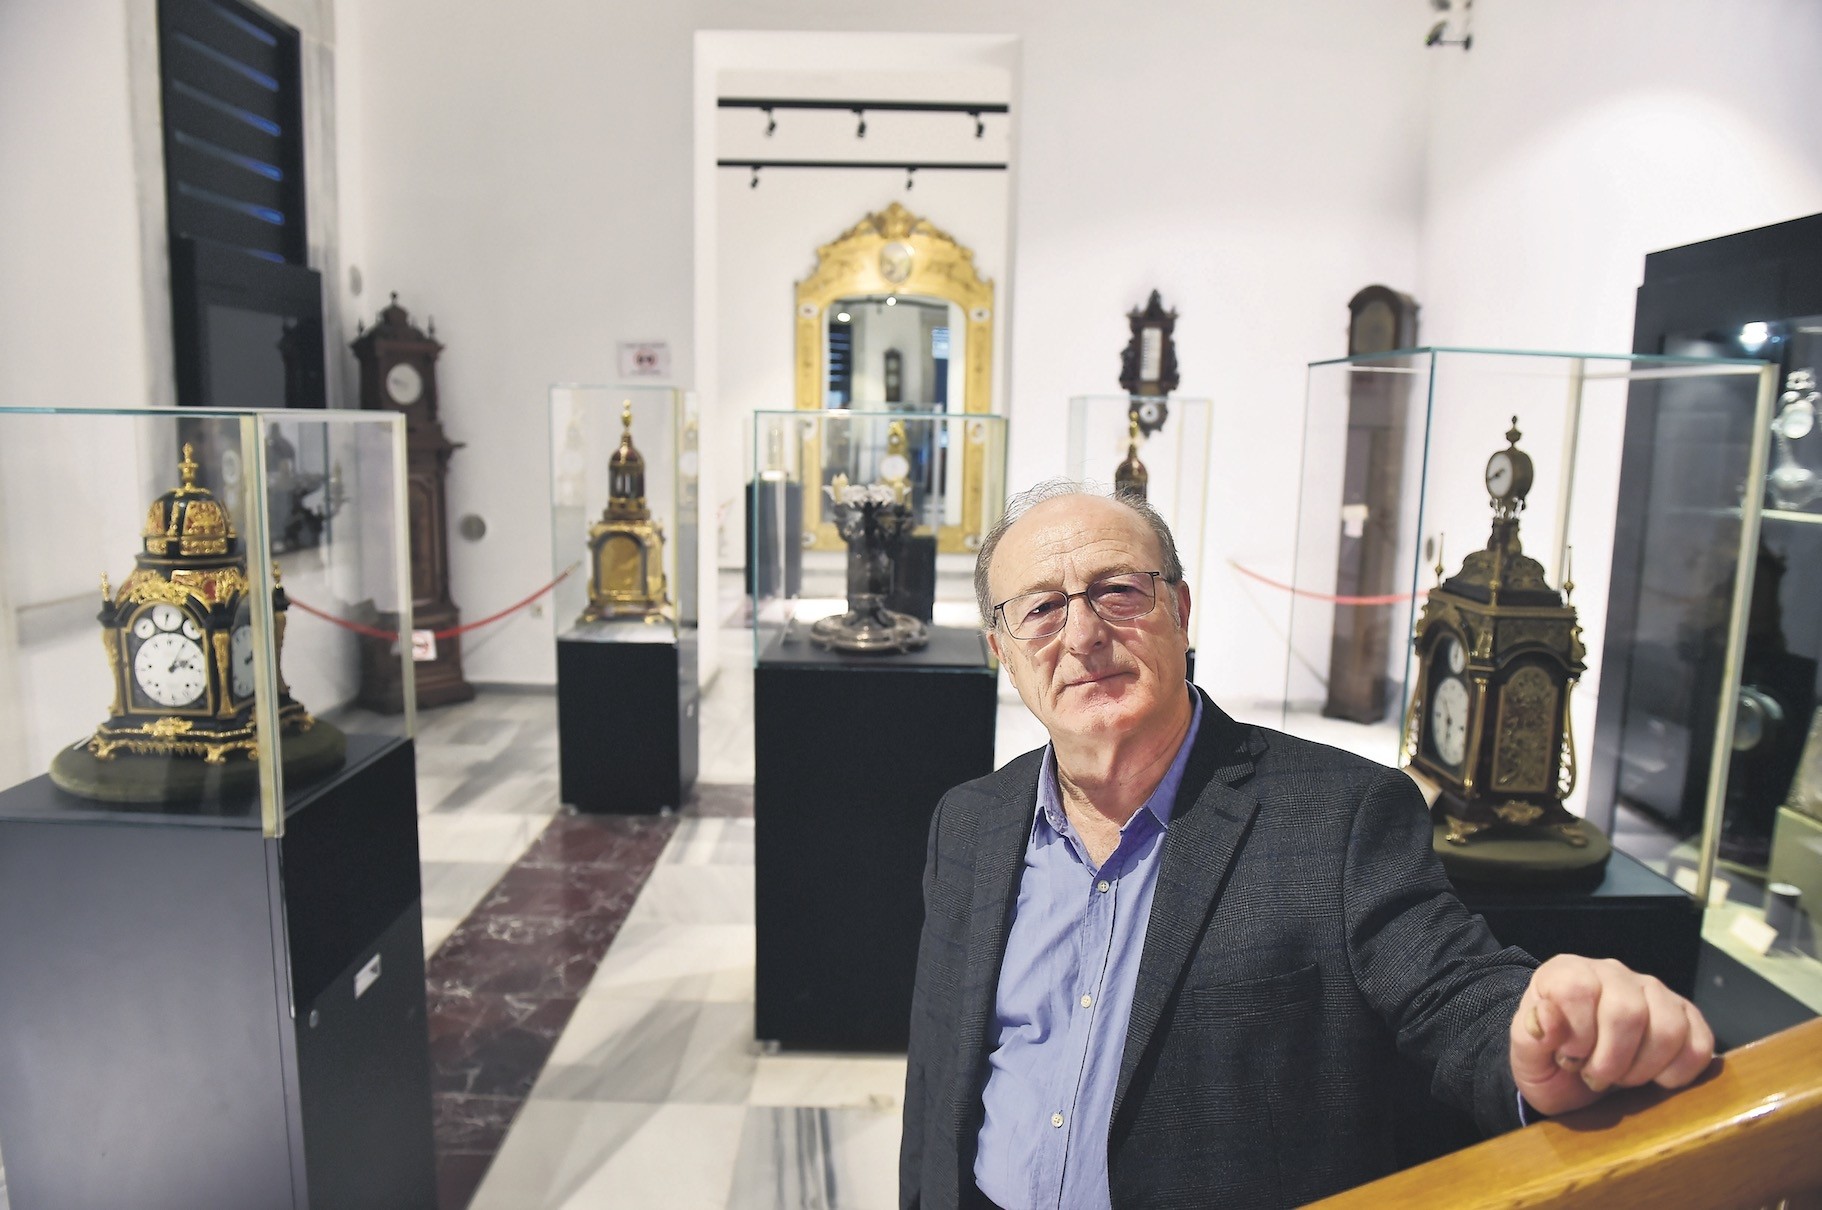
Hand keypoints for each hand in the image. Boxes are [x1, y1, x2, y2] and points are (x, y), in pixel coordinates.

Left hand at [1509, 955, 1714, 1116]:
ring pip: (1668, 1028)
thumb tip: (1546, 1017)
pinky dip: (1678, 1073)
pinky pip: (1700, 1043)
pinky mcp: (1687, 1018)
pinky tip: (1653, 1079)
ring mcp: (1654, 992)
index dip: (1576, 1035)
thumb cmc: (1549, 1061)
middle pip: (1627, 1012)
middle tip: (1595, 1076)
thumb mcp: (1525, 1055)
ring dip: (1643, 1069)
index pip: (1577, 990)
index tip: (1569, 1058)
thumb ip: (1530, 1034)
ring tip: (1621, 1077)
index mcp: (1568, 972)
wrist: (1575, 1079)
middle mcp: (1613, 973)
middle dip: (1611, 1061)